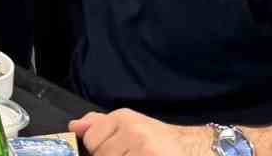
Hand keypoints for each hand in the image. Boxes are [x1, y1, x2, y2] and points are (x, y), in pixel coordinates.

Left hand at [71, 109, 202, 154]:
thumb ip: (100, 125)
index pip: (91, 141)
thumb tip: (75, 126)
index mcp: (124, 119)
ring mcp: (144, 151)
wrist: (196, 150)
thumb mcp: (130, 125)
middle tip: (132, 155)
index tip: (118, 150)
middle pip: (102, 155)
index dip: (101, 150)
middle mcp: (134, 132)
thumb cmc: (160, 141)